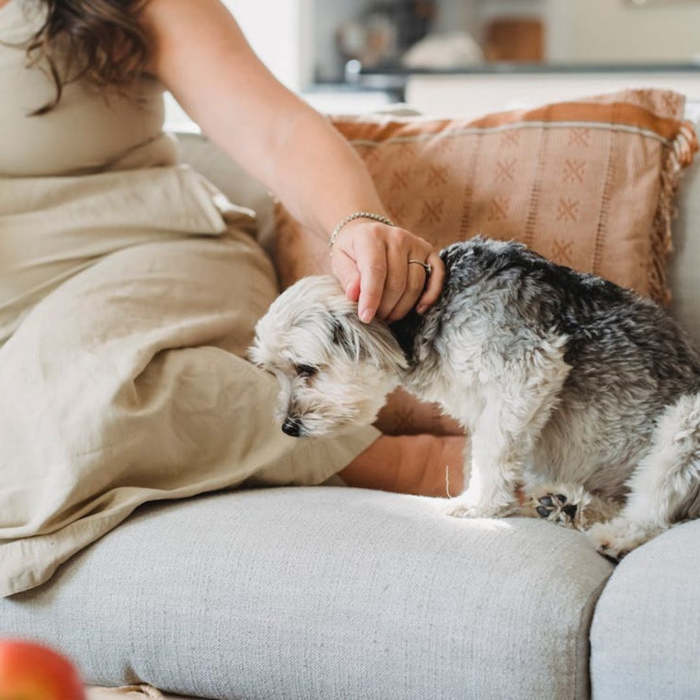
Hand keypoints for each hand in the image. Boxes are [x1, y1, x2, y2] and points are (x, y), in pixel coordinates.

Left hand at [330, 220, 444, 322]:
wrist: (367, 232)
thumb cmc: (352, 251)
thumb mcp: (340, 261)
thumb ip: (347, 277)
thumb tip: (354, 295)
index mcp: (372, 236)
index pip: (375, 270)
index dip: (371, 297)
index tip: (366, 317)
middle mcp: (397, 237)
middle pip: (397, 281)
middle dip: (386, 307)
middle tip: (376, 318)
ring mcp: (416, 244)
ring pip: (415, 284)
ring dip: (402, 307)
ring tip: (388, 316)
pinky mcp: (429, 252)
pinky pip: (437, 276)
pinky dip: (430, 295)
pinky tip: (419, 309)